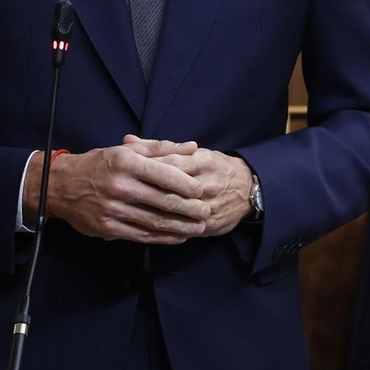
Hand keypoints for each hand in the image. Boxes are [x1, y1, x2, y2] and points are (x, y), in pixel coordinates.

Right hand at [25, 137, 210, 243]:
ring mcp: (113, 209)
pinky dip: (162, 238)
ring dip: (180, 227)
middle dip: (189, 209)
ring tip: (199, 228)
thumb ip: (162, 148)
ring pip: (154, 221)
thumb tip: (193, 147)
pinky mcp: (107, 228)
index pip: (165, 175)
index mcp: (127, 163)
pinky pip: (141, 235)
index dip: (188, 185)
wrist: (61, 185)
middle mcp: (120, 186)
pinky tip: (177, 237)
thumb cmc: (100, 164)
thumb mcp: (128, 149)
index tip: (203, 191)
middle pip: (163, 201)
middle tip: (207, 213)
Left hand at [131, 134, 255, 236]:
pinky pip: (184, 229)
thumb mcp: (193, 153)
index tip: (123, 172)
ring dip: (151, 213)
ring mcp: (209, 205)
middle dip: (143, 193)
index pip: (168, 164)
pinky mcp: (211, 223)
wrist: (249, 187)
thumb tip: (127, 139)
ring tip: (129, 213)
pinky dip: (165, 229)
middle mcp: (207, 183)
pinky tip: (146, 228)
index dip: (143, 168)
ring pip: (175, 212)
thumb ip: (159, 148)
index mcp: (202, 162)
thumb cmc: (215, 167)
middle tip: (120, 196)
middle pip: (169, 189)